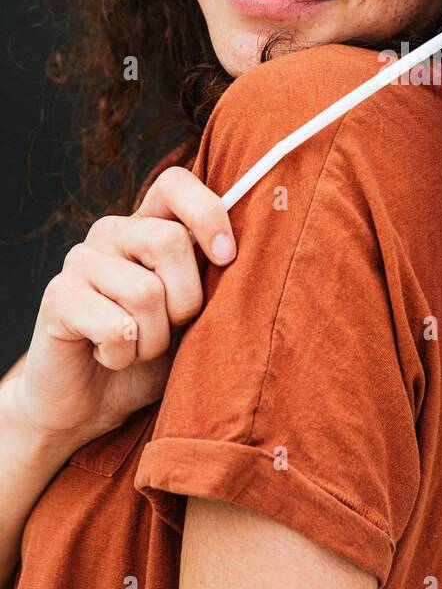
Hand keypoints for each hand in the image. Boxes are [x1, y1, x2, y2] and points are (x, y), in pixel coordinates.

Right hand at [13, 166, 235, 450]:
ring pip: (146, 291)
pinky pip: (116, 326)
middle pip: (170, 240)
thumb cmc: (151, 354)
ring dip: (154, 339)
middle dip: (186, 300)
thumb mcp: (193, 313)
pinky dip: (124, 355)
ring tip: (137, 347)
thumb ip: (210, 276)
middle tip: (171, 329)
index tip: (226, 257)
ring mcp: (80, 261)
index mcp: (148, 226)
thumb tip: (237, 250)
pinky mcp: (58, 297)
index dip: (207, 213)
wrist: (91, 404)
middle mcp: (112, 233)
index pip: (175, 183)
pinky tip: (109, 356)